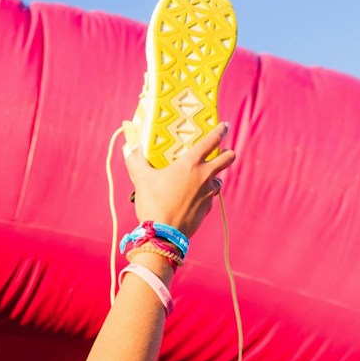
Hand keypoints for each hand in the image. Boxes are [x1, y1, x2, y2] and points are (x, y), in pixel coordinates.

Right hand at [126, 122, 237, 240]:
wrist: (163, 234)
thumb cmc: (153, 203)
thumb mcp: (141, 179)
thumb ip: (136, 161)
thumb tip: (131, 150)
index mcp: (191, 163)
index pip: (212, 141)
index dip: (220, 131)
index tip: (224, 126)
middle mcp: (204, 176)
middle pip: (227, 159)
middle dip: (228, 154)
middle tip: (222, 153)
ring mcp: (208, 193)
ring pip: (219, 180)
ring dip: (213, 178)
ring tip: (201, 181)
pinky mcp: (207, 209)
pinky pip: (209, 199)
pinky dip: (203, 197)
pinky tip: (191, 200)